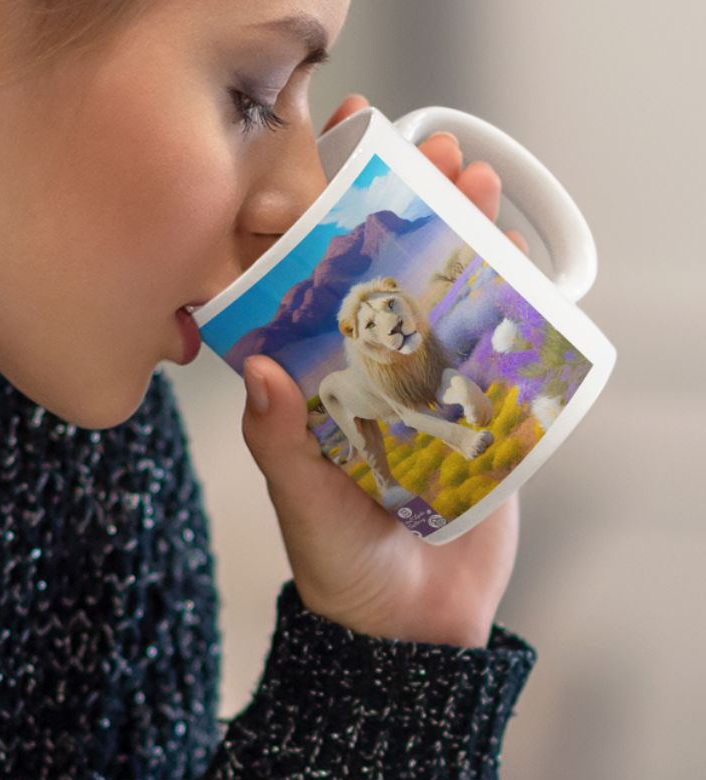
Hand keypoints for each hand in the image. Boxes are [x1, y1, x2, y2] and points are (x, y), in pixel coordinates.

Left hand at [240, 92, 526, 646]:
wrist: (413, 635)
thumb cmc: (341, 570)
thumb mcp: (304, 504)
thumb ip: (282, 444)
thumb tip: (257, 373)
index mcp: (313, 379)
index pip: (312, 276)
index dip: (325, 209)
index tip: (337, 143)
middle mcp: (366, 370)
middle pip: (389, 263)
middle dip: (413, 199)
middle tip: (435, 147)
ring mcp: (428, 384)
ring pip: (447, 285)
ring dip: (466, 228)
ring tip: (479, 178)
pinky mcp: (485, 410)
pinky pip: (501, 338)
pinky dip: (515, 289)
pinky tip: (522, 246)